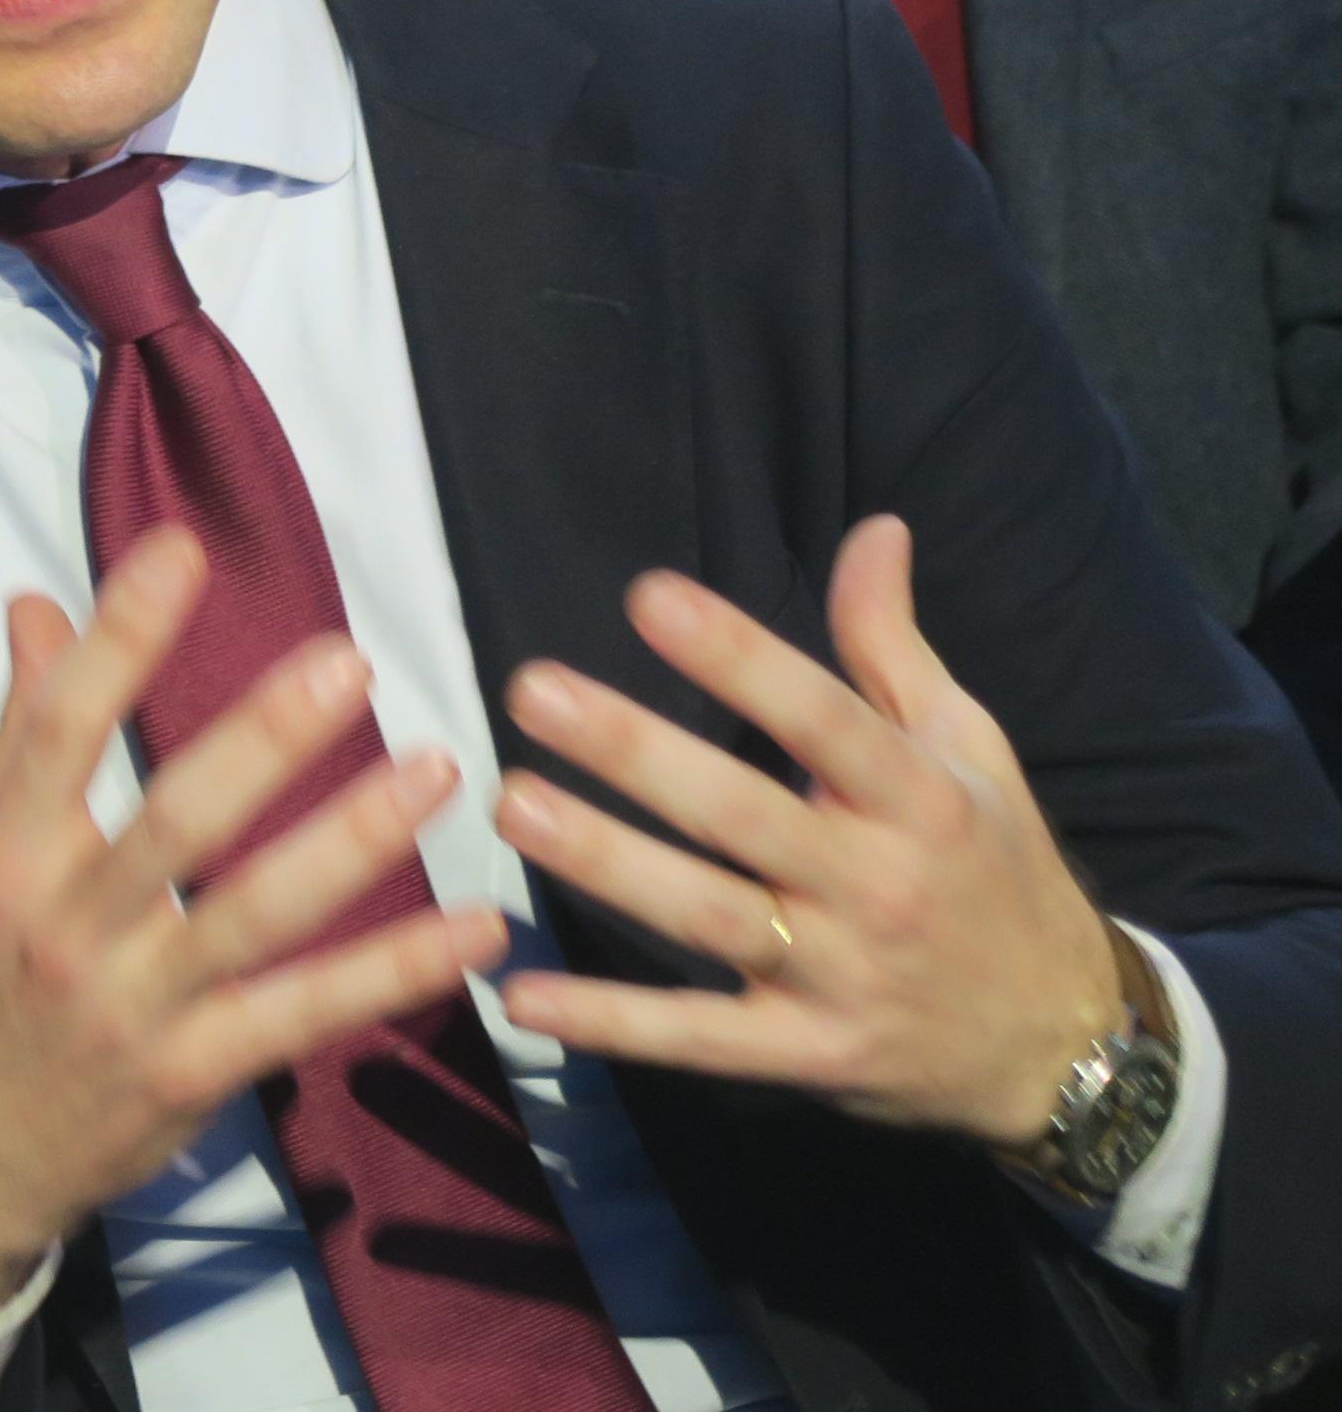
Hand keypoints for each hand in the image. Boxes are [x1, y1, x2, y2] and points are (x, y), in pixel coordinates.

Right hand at [0, 530, 505, 1338]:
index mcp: (2, 850)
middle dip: (263, 738)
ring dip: (354, 841)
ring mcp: (132, 1004)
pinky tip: (475, 931)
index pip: (60, 726)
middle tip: (349, 664)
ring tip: (438, 771)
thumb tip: (33, 602)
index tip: (180, 550)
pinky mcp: (192, 1074)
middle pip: (176, 818)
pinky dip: (393, 972)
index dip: (119, 637)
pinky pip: (305, 1013)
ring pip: (256, 914)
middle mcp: (65, 922)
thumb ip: (17, 725)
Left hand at [494, 517, 1127, 1149]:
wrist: (1068, 1047)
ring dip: (609, 866)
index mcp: (921, 801)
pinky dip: (613, 1024)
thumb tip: (874, 528)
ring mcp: (840, 977)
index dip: (741, 659)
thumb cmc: (996, 871)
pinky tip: (520, 993)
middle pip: (744, 813)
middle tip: (532, 692)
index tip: (649, 597)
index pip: (825, 719)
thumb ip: (895, 648)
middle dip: (637, 753)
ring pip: (709, 917)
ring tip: (515, 807)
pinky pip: (698, 1039)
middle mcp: (878, 886)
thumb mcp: (970, 752)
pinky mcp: (806, 1054)